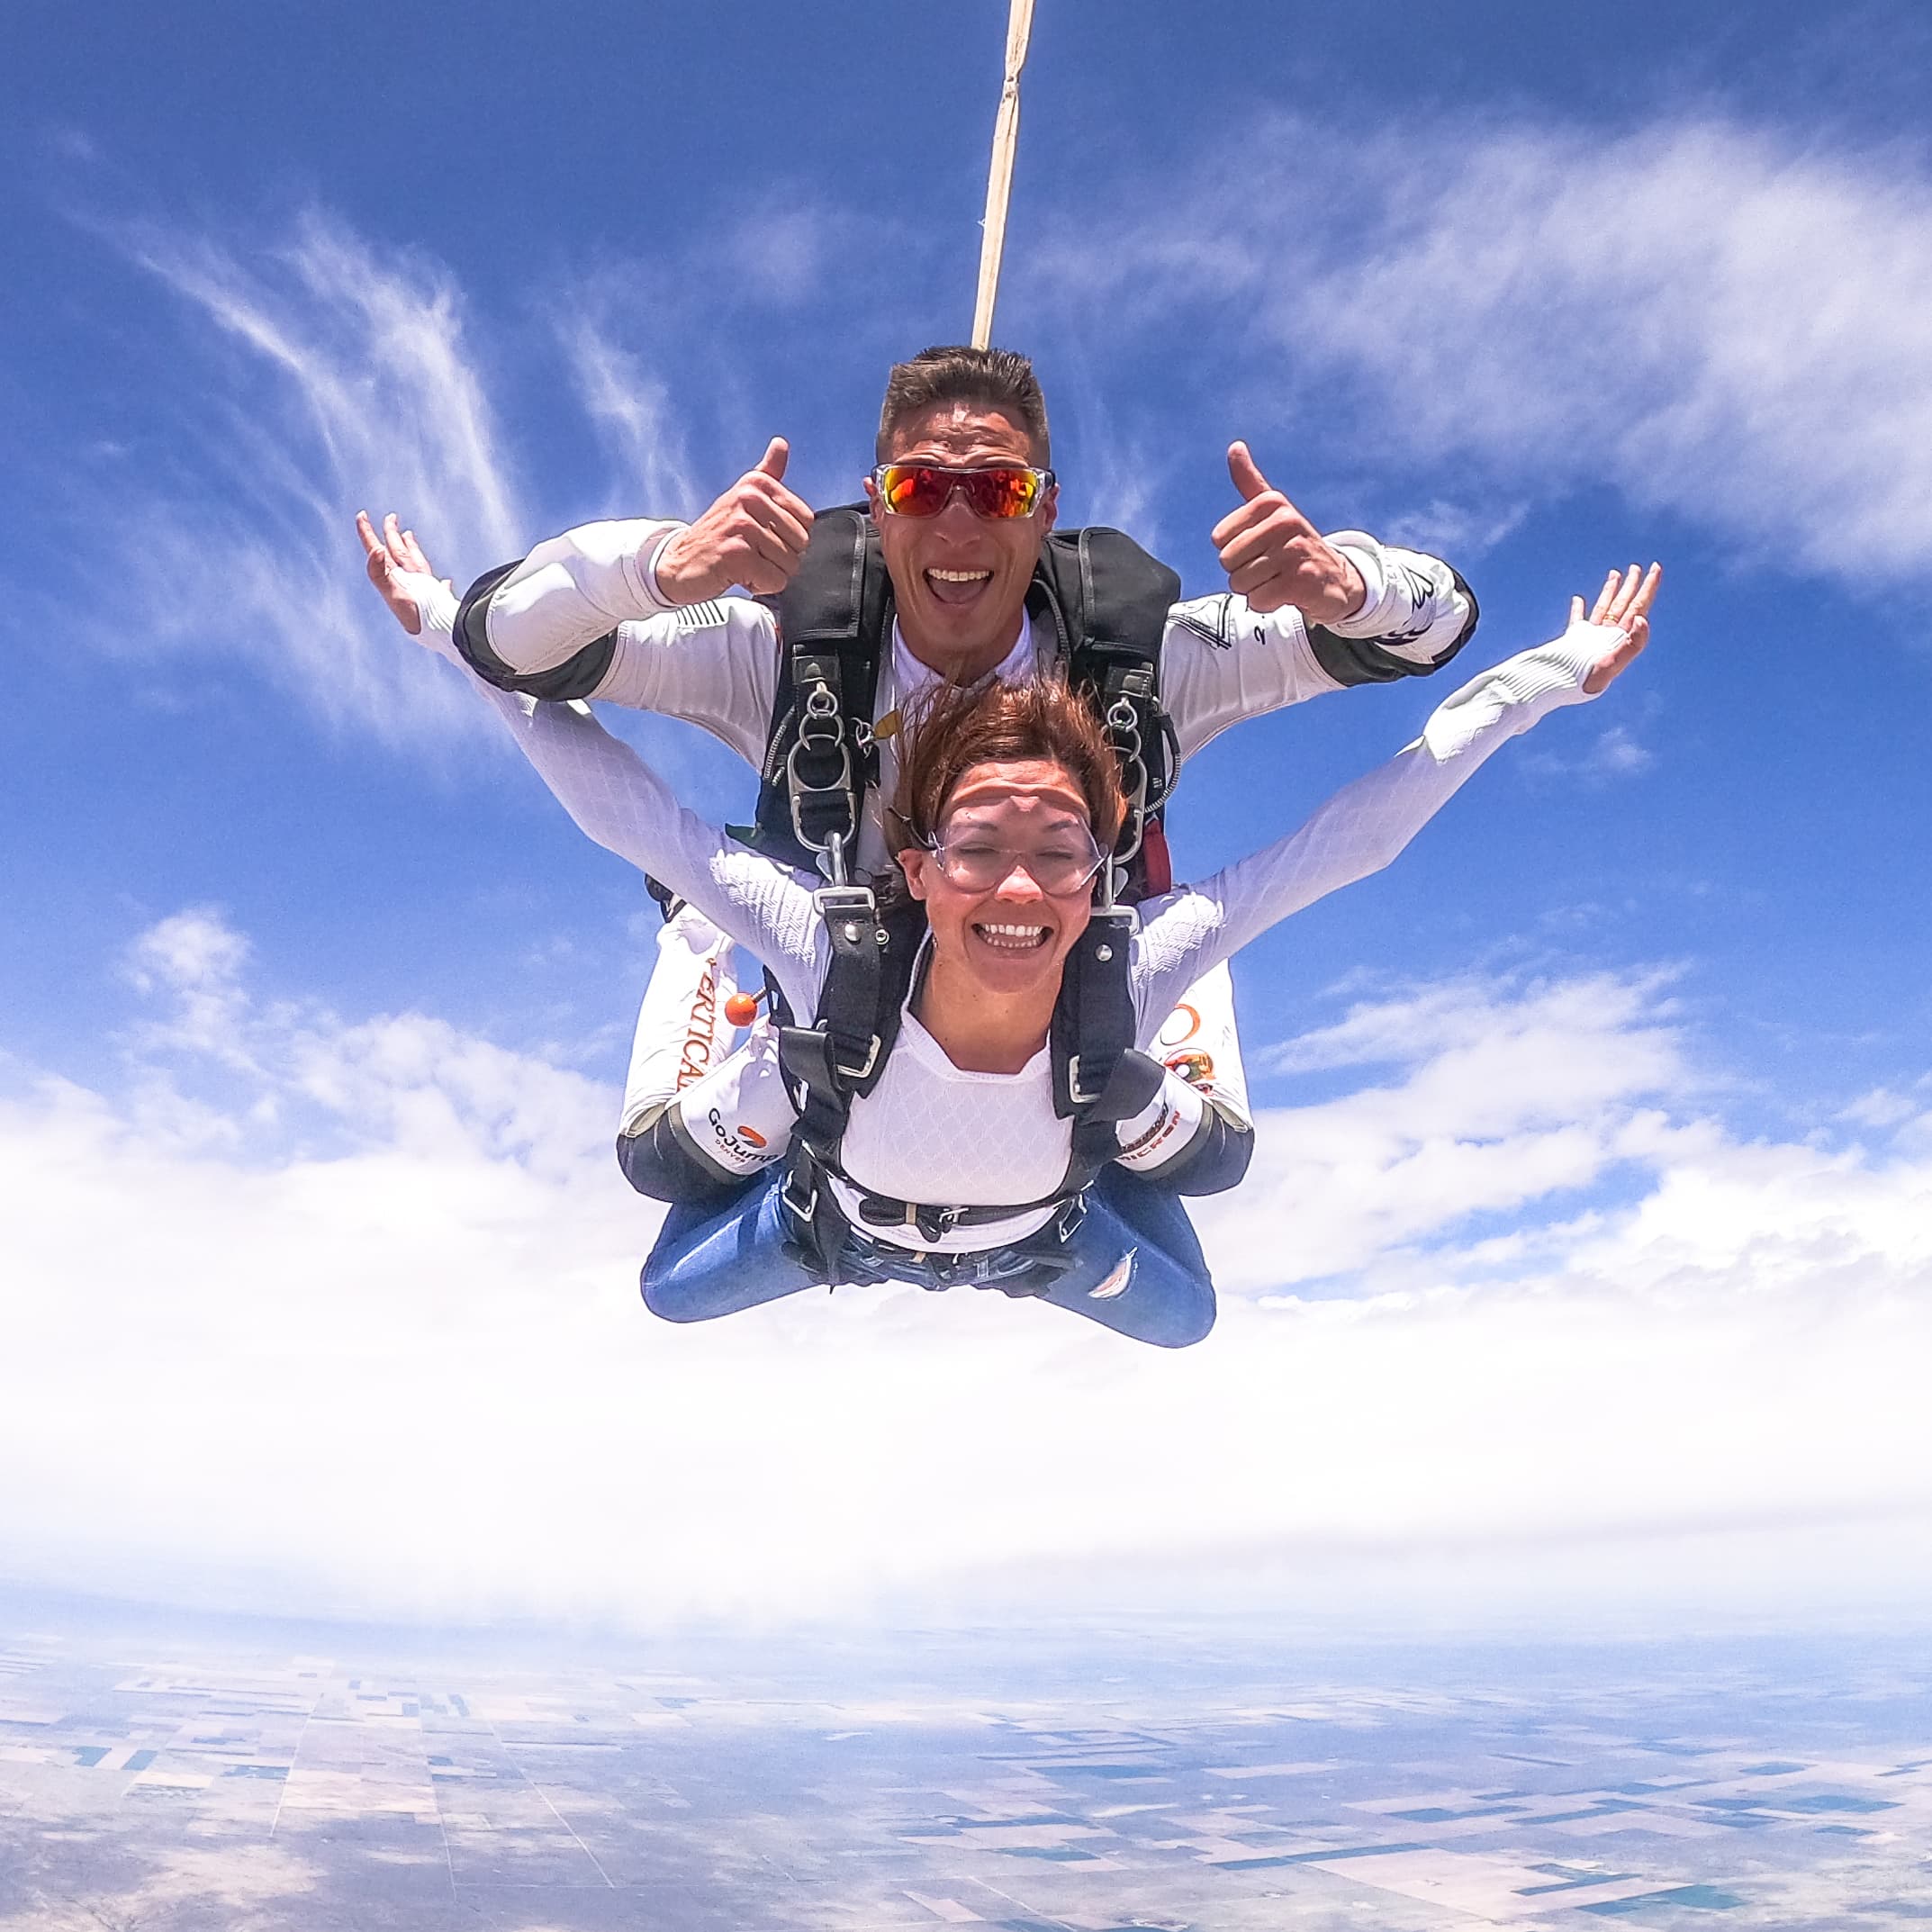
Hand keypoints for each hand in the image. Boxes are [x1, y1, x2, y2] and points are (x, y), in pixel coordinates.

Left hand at [358, 510, 450, 635]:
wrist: (440, 635)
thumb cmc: (415, 616)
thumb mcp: (393, 593)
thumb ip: (380, 572)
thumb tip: (376, 549)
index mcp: (393, 578)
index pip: (377, 551)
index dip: (367, 533)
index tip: (361, 515)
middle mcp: (405, 582)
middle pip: (396, 552)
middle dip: (390, 534)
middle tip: (390, 517)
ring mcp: (422, 590)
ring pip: (415, 563)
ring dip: (411, 549)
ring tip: (408, 535)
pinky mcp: (438, 599)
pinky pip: (438, 586)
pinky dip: (440, 583)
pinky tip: (444, 582)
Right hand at [653, 438, 813, 601]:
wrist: (678, 561)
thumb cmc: (717, 533)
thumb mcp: (742, 497)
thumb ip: (767, 473)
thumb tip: (781, 444)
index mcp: (757, 484)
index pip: (806, 521)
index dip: (789, 537)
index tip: (762, 535)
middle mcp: (749, 500)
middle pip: (800, 543)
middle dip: (781, 558)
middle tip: (752, 552)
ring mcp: (742, 526)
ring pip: (789, 564)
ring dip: (768, 573)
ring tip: (743, 563)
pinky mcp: (736, 555)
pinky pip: (774, 580)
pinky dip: (760, 585)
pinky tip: (738, 575)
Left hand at [1211, 442, 1364, 623]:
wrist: (1336, 578)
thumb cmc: (1294, 544)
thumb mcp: (1274, 510)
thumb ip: (1250, 481)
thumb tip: (1235, 446)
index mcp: (1272, 503)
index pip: (1219, 538)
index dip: (1234, 550)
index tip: (1259, 547)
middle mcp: (1284, 522)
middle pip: (1227, 561)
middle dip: (1242, 572)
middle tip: (1269, 567)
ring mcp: (1294, 551)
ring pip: (1240, 582)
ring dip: (1255, 589)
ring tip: (1278, 579)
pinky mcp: (1300, 582)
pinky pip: (1257, 600)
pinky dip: (1266, 604)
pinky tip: (1285, 593)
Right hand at [1575, 563, 1660, 693]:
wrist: (1561, 687)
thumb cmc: (1588, 680)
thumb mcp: (1614, 663)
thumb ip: (1632, 644)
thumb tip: (1643, 618)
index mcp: (1621, 638)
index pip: (1639, 607)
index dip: (1649, 588)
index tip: (1656, 569)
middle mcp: (1610, 635)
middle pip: (1625, 604)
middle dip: (1633, 585)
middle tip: (1638, 567)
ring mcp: (1592, 636)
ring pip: (1605, 607)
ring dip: (1611, 590)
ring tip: (1616, 573)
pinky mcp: (1574, 639)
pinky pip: (1578, 619)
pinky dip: (1578, 609)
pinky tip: (1578, 599)